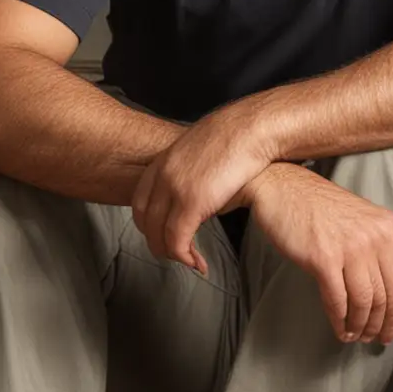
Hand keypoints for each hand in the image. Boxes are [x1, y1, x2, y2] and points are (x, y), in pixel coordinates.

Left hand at [132, 98, 276, 273]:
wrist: (253, 128)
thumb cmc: (238, 136)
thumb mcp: (203, 150)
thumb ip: (192, 170)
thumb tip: (199, 188)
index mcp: (163, 161)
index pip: (139, 200)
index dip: (148, 222)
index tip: (160, 233)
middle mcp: (162, 175)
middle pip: (145, 219)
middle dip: (156, 241)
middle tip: (173, 253)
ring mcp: (174, 189)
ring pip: (158, 234)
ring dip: (171, 254)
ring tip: (188, 262)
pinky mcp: (192, 203)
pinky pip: (177, 240)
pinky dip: (185, 257)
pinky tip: (198, 262)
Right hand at [248, 164, 392, 342]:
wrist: (284, 189)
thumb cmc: (323, 208)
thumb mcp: (367, 221)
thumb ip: (385, 250)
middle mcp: (378, 238)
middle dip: (389, 324)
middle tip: (380, 338)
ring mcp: (351, 248)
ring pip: (368, 303)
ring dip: (364, 326)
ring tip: (358, 335)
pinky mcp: (323, 259)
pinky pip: (339, 301)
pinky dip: (342, 321)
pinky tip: (341, 330)